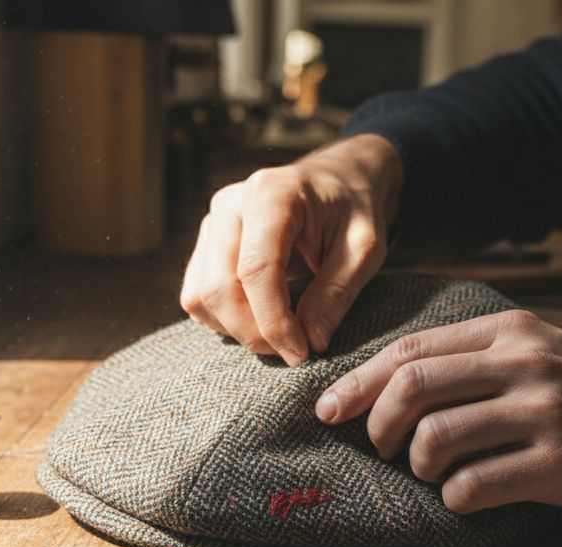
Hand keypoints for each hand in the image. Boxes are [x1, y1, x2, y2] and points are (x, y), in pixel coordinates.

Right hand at [180, 134, 402, 366]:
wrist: (338, 180)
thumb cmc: (354, 209)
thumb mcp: (365, 248)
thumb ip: (337, 292)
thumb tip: (311, 341)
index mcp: (272, 194)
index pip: (256, 268)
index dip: (273, 320)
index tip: (301, 352)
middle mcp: (231, 204)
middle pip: (220, 286)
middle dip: (254, 332)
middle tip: (294, 351)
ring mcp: (213, 223)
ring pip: (201, 296)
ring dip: (237, 330)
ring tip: (280, 336)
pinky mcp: (206, 244)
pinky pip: (197, 295)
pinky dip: (223, 320)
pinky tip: (259, 321)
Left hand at [314, 310, 561, 521]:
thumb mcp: (545, 349)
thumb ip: (480, 356)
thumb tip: (397, 382)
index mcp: (511, 331)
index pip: (411, 350)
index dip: (358, 382)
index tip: (329, 408)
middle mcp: (522, 364)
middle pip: (410, 387)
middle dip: (375, 424)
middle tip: (379, 447)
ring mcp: (541, 413)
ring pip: (434, 439)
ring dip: (416, 464)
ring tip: (432, 472)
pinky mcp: (558, 463)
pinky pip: (474, 486)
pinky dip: (456, 498)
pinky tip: (470, 495)